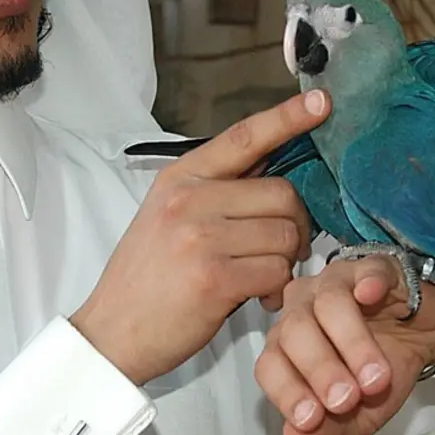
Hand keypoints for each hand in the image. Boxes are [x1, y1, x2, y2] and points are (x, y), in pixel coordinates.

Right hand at [72, 91, 326, 384]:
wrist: (112, 333)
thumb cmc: (149, 277)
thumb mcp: (170, 217)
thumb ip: (218, 193)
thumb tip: (275, 171)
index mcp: (181, 178)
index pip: (244, 137)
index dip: (287, 118)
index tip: (322, 102)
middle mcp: (190, 200)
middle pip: (283, 194)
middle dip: (294, 225)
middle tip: (279, 251)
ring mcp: (201, 237)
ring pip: (285, 235)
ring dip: (285, 262)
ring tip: (260, 277)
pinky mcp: (215, 277)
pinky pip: (277, 271)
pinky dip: (277, 288)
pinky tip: (258, 298)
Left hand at [255, 254, 434, 434]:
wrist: (428, 339)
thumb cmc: (386, 367)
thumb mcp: (361, 415)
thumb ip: (328, 429)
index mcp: (290, 345)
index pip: (270, 364)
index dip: (288, 392)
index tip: (313, 418)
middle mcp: (304, 308)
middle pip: (295, 332)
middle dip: (320, 371)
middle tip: (347, 399)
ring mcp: (336, 281)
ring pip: (328, 303)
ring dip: (351, 344)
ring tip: (375, 377)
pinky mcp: (374, 266)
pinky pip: (366, 269)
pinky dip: (367, 282)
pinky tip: (371, 295)